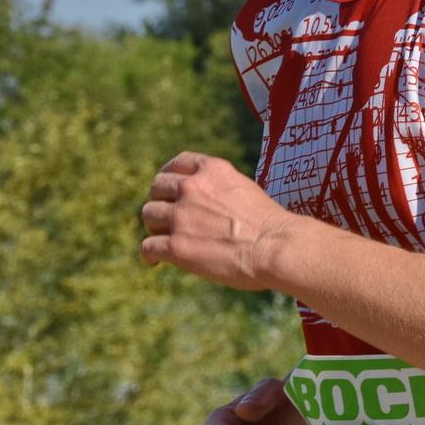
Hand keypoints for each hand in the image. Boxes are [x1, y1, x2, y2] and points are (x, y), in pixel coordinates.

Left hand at [139, 152, 297, 290]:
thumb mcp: (243, 188)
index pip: (177, 163)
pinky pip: (148, 247)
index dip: (168, 175)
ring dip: (154, 227)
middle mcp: (191, 188)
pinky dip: (149, 254)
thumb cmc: (269, 225)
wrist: (276, 248)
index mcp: (211, 170)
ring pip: (149, 215)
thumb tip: (205, 203)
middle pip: (157, 188)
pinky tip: (155, 261)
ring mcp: (181, 216)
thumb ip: (219, 189)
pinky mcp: (176, 246)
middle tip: (166, 218)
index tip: (167, 188)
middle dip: (159, 201)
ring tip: (164, 240)